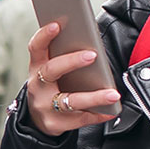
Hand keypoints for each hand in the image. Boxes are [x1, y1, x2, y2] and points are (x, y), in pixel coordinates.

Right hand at [24, 22, 119, 136]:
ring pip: (69, 101)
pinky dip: (98, 114)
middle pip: (52, 70)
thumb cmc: (52, 88)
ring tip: (113, 94)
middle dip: (72, 61)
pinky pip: (80, 119)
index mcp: (36, 68)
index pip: (36, 48)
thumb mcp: (51, 73)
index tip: (57, 24)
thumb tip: (92, 45)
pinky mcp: (55, 124)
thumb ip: (64, 59)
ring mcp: (44, 106)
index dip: (44, 35)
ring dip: (93, 97)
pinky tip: (111, 110)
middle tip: (93, 55)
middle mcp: (37, 86)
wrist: (39, 120)